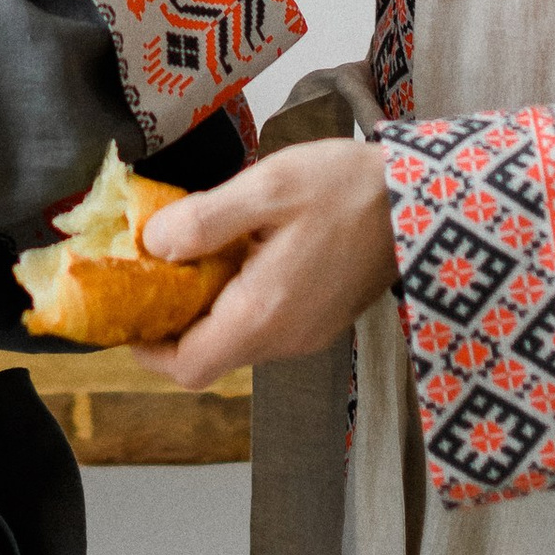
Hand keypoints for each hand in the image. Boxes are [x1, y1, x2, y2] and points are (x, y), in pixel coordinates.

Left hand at [130, 138, 395, 390]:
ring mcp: (306, 334)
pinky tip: (241, 252)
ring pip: (234, 341)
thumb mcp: (267, 187)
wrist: (425, 200)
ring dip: (206, 308)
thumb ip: (203, 219)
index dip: (147, 348)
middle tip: (155, 270)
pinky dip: (237, 301)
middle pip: (207, 358)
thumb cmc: (348, 188)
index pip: (187, 368)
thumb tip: (152, 244)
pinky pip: (262, 325)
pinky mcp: (320, 320)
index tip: (129, 309)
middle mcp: (284, 339)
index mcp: (263, 314)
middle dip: (173, 322)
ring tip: (196, 251)